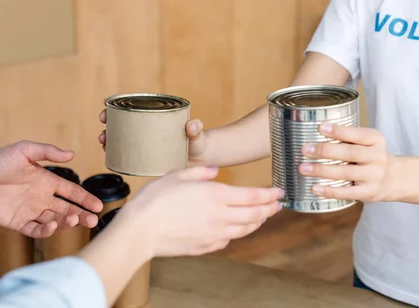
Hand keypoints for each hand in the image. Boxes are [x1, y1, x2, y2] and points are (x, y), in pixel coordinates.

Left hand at [0, 141, 102, 237]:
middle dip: (81, 215)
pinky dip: (45, 232)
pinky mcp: (18, 223)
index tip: (98, 206)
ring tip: (73, 220)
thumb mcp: (25, 150)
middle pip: (67, 209)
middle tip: (92, 221)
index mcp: (47, 182)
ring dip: (66, 222)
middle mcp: (42, 198)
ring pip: (54, 221)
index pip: (71, 192)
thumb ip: (48, 152)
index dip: (85, 199)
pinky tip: (52, 228)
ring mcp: (30, 211)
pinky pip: (35, 230)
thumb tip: (71, 154)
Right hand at [99, 109, 209, 164]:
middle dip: (108, 122)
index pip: (133, 107)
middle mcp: (148, 128)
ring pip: (121, 138)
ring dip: (108, 138)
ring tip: (104, 142)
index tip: (107, 105)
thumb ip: (196, 130)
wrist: (201, 159)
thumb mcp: (197, 134)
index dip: (117, 105)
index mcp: (156, 117)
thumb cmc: (198, 141)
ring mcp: (145, 143)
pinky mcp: (145, 157)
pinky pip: (128, 154)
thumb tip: (192, 125)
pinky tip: (108, 155)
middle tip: (104, 124)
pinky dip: (116, 154)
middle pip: (123, 122)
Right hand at [117, 166, 283, 257]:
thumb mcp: (177, 174)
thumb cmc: (154, 200)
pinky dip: (237, 234)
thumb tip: (216, 171)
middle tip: (278, 205)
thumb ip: (200, 172)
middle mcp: (219, 216)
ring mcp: (213, 234)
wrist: (139, 231)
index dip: (269, 195)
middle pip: (254, 215)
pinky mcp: (204, 247)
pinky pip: (227, 240)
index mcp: (215, 195)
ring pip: (244, 230)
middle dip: (270, 209)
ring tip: (263, 217)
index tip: (279, 192)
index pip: (252, 196)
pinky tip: (237, 230)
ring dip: (257, 223)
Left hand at [298, 123, 397, 202]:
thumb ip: (348, 137)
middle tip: (305, 149)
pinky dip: (330, 191)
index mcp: (375, 140)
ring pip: (346, 172)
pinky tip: (314, 188)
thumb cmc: (371, 156)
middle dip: (325, 151)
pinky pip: (347, 192)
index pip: (357, 134)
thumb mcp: (368, 141)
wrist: (394, 178)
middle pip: (350, 153)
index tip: (320, 127)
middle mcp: (377, 157)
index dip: (339, 131)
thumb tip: (315, 132)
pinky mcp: (368, 192)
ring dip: (322, 170)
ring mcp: (374, 176)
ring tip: (303, 168)